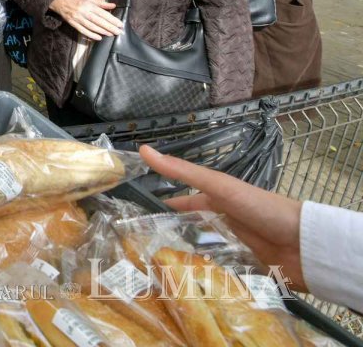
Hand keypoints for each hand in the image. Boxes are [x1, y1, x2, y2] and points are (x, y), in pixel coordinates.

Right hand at [48, 0, 121, 40]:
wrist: (60, 1)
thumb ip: (101, 3)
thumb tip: (113, 5)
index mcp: (89, 5)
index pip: (103, 14)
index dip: (112, 20)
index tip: (120, 24)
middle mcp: (84, 12)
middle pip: (99, 21)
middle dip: (110, 27)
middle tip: (118, 32)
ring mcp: (78, 18)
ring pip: (92, 27)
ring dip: (102, 32)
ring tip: (111, 34)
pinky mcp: (73, 24)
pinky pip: (83, 31)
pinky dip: (91, 35)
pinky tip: (98, 37)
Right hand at [139, 145, 305, 291]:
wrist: (305, 244)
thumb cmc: (261, 208)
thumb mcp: (219, 186)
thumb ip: (183, 171)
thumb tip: (143, 149)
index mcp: (216, 203)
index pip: (181, 206)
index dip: (159, 211)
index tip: (133, 222)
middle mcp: (223, 225)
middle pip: (189, 234)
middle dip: (167, 242)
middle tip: (139, 255)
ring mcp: (233, 250)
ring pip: (199, 257)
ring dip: (183, 264)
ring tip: (155, 276)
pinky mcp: (243, 272)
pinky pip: (217, 277)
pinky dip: (203, 281)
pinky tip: (184, 288)